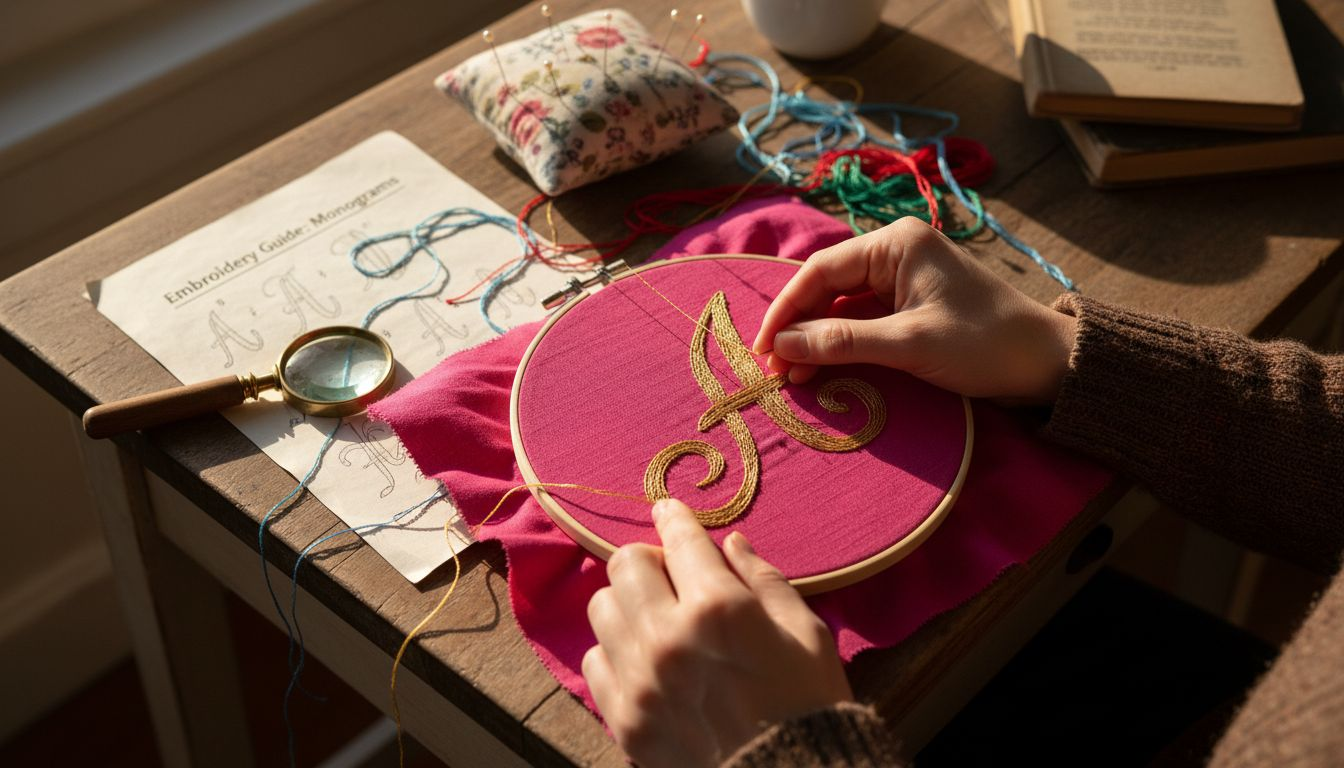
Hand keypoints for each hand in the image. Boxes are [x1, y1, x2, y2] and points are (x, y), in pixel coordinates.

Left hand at [583, 499, 851, 766]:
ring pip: (602, 607)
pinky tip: (646, 661)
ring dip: (628, 603)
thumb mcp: (805, 632)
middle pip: (624, 564)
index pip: (680, 539)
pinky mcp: (623, 719)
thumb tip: (730, 543)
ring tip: (657, 619)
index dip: (674, 517)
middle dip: (649, 560)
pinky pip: (594, 659)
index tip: (668, 510)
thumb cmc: (810, 704)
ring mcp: (639, 681)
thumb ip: (763, 580)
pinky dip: (616, 651)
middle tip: (672, 576)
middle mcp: (668, 637)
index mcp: (719, 608)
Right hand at [752, 217, 1076, 404]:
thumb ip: (843, 342)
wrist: (1046, 363)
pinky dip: (839, 346)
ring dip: (815, 341)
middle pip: (826, 287)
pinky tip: (821, 370)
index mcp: (897, 243)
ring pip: (840, 307)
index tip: (761, 350)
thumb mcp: (910, 345)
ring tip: (792, 378)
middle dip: (797, 329)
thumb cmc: (985, 344)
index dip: (785, 311)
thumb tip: (781, 347)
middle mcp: (895, 252)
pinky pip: (860, 321)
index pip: (821, 272)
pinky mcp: (910, 306)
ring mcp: (902, 280)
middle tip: (772, 372)